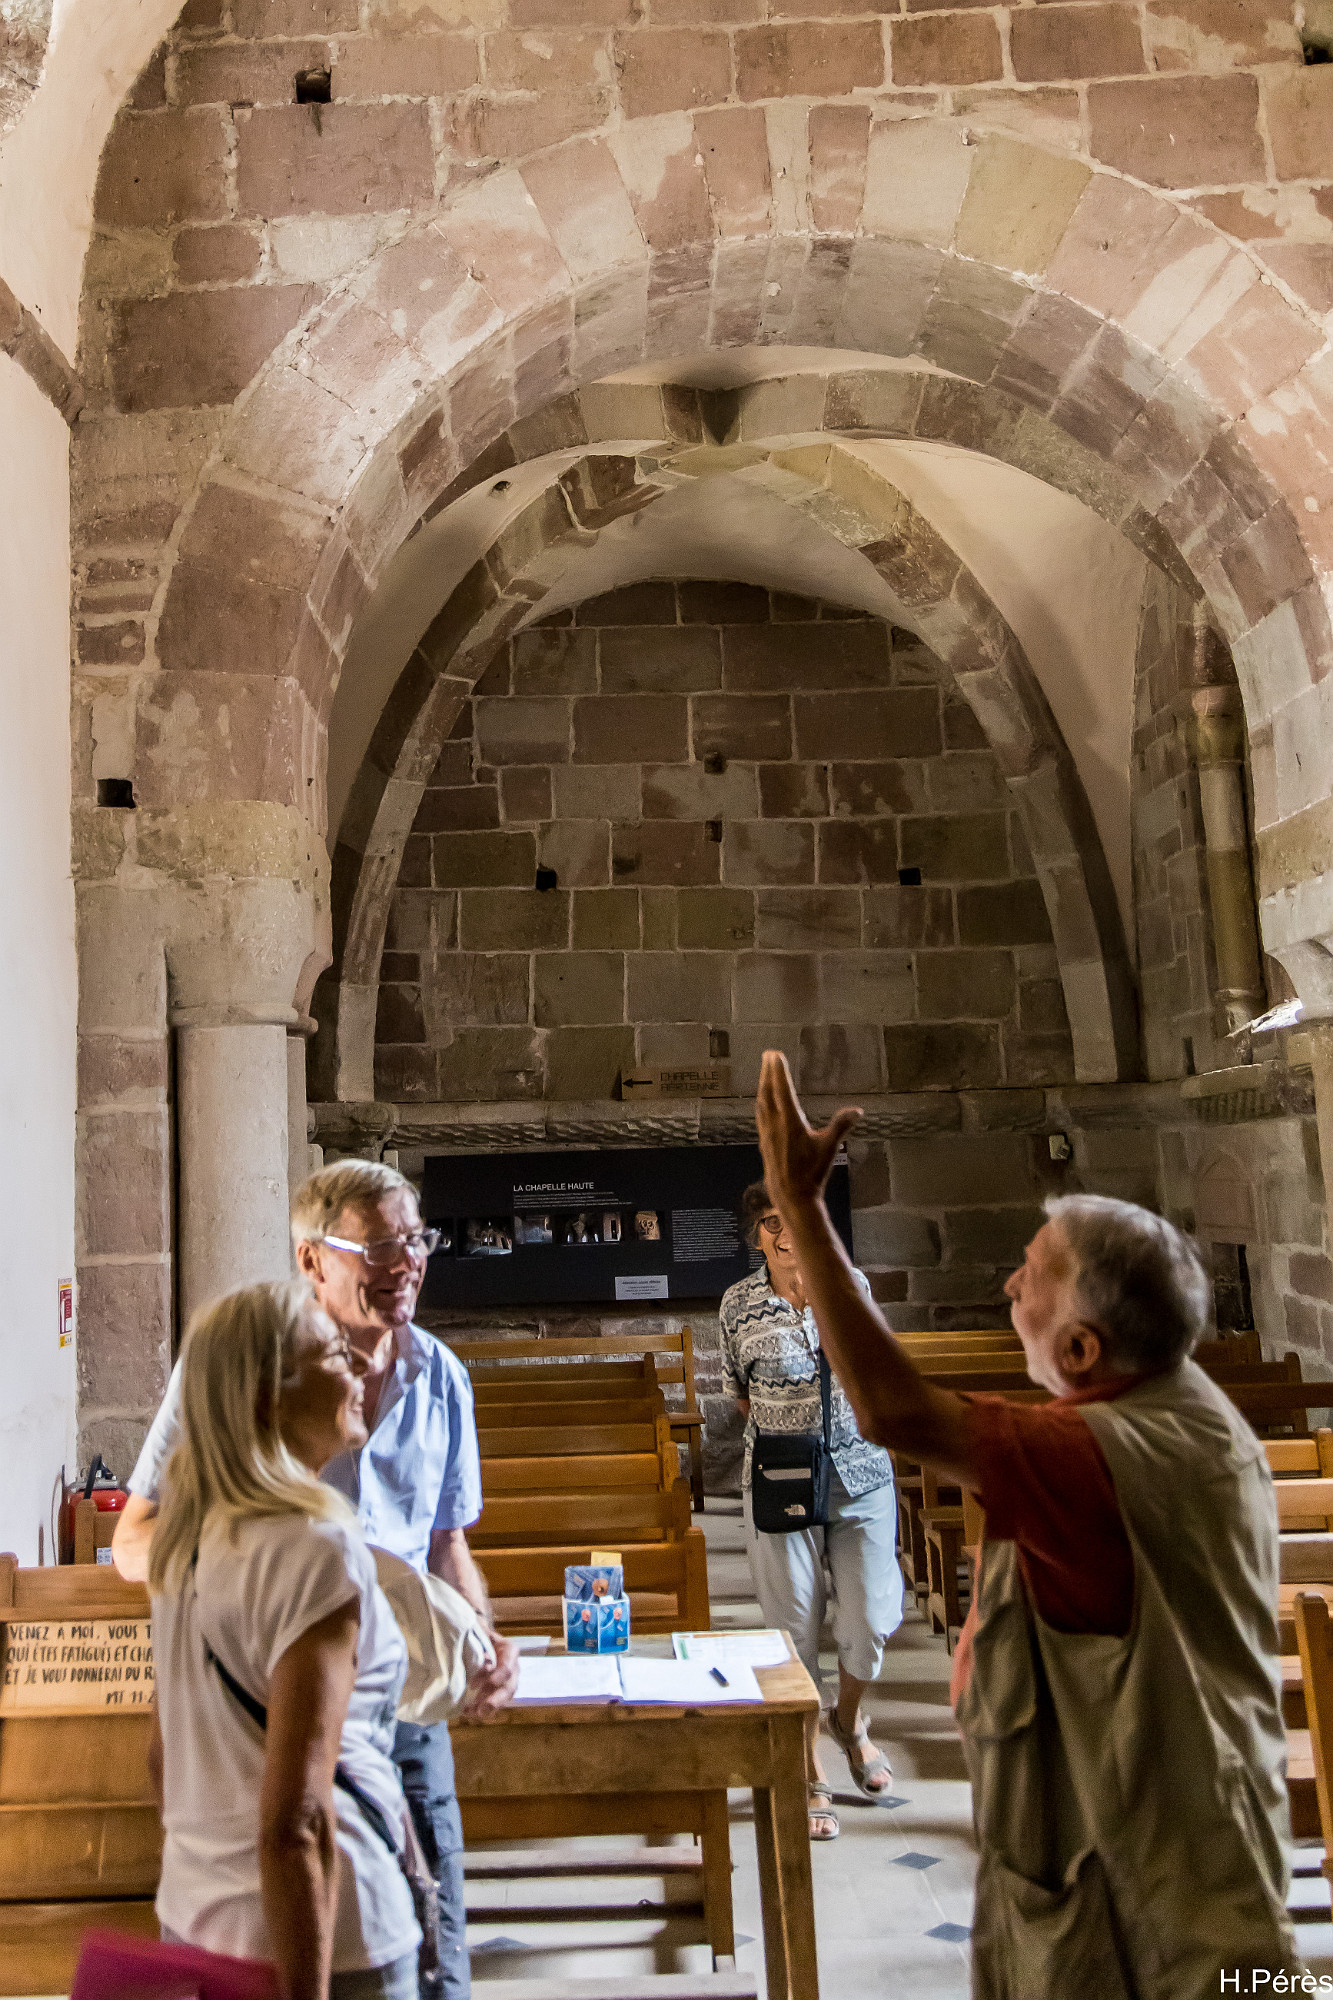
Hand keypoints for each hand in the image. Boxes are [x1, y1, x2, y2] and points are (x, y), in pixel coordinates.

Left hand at [460, 1632, 519, 1720]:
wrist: (478, 1636)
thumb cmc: (478, 1632)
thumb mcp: (477, 1631)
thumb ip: (478, 1640)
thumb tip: (479, 1655)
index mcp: (509, 1650)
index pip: (508, 1666)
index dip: (495, 1677)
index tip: (474, 1685)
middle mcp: (512, 1667)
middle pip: (509, 1687)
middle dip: (495, 1700)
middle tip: (480, 1710)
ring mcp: (507, 1681)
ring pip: (503, 1699)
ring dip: (487, 1708)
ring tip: (470, 1713)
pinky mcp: (497, 1690)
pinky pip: (493, 1703)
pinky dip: (481, 1709)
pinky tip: (467, 1712)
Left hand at [756, 1050, 861, 1217]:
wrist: (791, 1195)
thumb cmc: (812, 1172)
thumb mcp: (829, 1148)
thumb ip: (841, 1126)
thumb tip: (857, 1110)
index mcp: (790, 1122)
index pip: (782, 1090)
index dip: (778, 1071)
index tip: (775, 1055)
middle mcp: (775, 1124)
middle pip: (768, 1092)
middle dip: (767, 1072)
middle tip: (768, 1054)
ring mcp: (766, 1133)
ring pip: (762, 1103)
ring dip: (763, 1085)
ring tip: (765, 1072)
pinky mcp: (764, 1141)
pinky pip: (760, 1115)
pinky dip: (762, 1101)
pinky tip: (763, 1101)